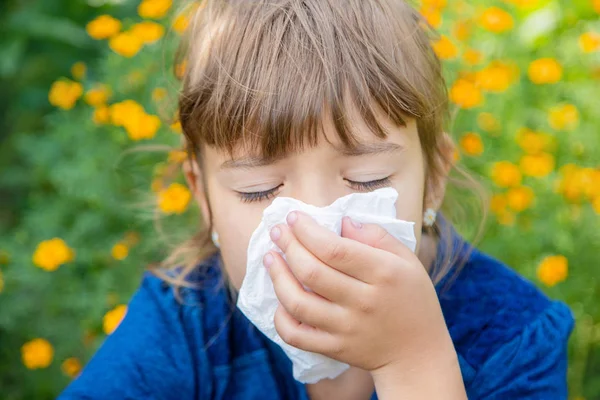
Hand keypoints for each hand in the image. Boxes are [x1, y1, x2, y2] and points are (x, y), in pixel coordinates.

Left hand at [264, 211, 455, 374]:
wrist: (418, 354)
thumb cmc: (412, 298)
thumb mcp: (407, 260)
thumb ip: (377, 236)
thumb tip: (342, 221)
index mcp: (383, 274)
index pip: (335, 249)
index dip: (307, 231)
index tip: (294, 217)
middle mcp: (363, 302)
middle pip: (312, 272)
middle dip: (288, 246)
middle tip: (277, 232)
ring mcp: (346, 329)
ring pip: (298, 303)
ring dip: (277, 277)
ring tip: (270, 258)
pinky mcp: (335, 349)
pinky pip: (296, 335)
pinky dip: (280, 317)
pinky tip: (279, 299)